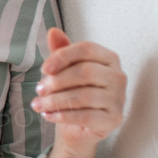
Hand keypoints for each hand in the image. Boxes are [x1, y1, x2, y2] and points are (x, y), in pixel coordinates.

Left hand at [30, 28, 126, 152]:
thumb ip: (60, 51)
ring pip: (84, 96)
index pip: (86, 49)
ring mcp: (118, 99)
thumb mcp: (65, 69)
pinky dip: (63, 116)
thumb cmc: (73, 91)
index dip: (62, 56)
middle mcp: (118, 76)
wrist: (79, 125)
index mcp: (108, 58)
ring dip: (56, 101)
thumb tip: (53, 31)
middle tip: (39, 89)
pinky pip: (86, 116)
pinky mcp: (114, 119)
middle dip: (57, 81)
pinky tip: (49, 115)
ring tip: (39, 104)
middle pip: (85, 72)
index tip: (44, 68)